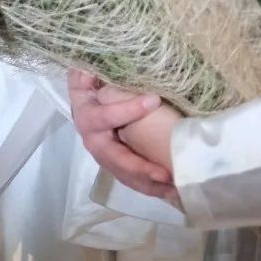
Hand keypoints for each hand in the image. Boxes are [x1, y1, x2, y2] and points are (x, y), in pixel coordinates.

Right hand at [68, 70, 178, 200]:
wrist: (90, 96)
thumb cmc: (96, 81)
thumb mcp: (91, 71)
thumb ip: (93, 70)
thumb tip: (93, 69)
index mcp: (86, 112)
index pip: (104, 116)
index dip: (127, 110)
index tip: (154, 100)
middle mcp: (91, 137)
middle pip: (111, 156)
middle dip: (137, 166)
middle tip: (164, 173)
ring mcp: (103, 153)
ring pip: (122, 173)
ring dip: (147, 183)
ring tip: (174, 187)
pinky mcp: (115, 164)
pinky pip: (131, 179)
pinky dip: (150, 187)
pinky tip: (172, 191)